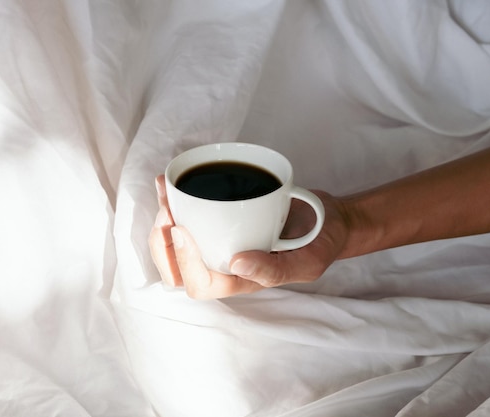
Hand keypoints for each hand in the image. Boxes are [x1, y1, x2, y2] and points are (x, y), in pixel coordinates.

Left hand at [148, 175, 348, 298]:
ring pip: (175, 245)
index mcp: (240, 281)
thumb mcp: (308, 261)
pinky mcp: (219, 221)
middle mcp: (223, 264)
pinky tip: (167, 182)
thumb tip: (237, 264)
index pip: (200, 284)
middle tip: (167, 212)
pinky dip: (173, 200)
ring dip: (162, 219)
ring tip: (164, 192)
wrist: (326, 220)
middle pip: (177, 270)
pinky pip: (188, 217)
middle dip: (162, 243)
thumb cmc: (319, 245)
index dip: (184, 262)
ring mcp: (219, 242)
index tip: (182, 228)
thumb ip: (276, 269)